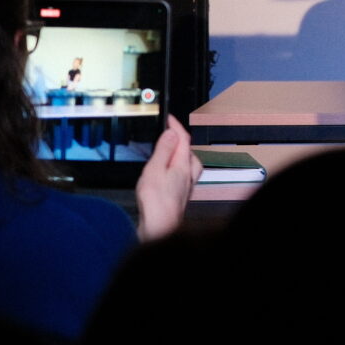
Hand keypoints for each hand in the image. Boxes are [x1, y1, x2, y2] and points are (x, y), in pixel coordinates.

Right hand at [135, 115, 200, 239]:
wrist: (160, 226)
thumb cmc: (157, 201)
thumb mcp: (156, 169)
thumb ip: (164, 151)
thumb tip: (172, 133)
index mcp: (183, 164)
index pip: (183, 139)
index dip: (176, 126)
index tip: (169, 117)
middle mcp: (187, 174)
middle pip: (189, 151)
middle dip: (180, 140)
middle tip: (169, 132)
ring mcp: (184, 186)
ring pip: (187, 164)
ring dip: (179, 154)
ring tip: (168, 151)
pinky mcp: (178, 195)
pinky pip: (180, 175)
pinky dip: (174, 168)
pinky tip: (165, 175)